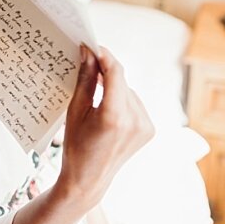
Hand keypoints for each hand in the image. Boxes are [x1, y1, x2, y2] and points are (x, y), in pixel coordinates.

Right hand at [59, 46, 153, 202]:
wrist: (90, 178)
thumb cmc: (75, 146)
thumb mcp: (74, 111)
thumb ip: (85, 80)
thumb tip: (88, 54)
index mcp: (114, 116)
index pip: (116, 73)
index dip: (104, 55)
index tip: (91, 45)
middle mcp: (136, 120)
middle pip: (122, 81)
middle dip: (105, 71)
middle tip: (86, 64)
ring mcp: (146, 125)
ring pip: (128, 91)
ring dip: (114, 86)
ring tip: (94, 96)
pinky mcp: (150, 129)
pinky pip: (134, 103)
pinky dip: (121, 100)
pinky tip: (107, 110)